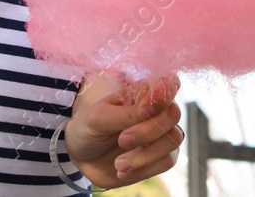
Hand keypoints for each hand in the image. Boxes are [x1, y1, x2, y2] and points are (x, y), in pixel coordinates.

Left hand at [64, 70, 182, 188]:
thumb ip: (127, 112)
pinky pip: (167, 161)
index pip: (168, 84)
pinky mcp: (160, 157)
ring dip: (145, 155)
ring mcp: (160, 135)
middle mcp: (156, 111)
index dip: (163, 96)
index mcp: (142, 93)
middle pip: (173, 114)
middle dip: (147, 131)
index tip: (141, 113)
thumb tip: (153, 102)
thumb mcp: (100, 117)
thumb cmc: (89, 127)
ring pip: (173, 140)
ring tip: (118, 163)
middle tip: (122, 140)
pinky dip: (144, 168)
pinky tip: (123, 170)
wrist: (81, 156)